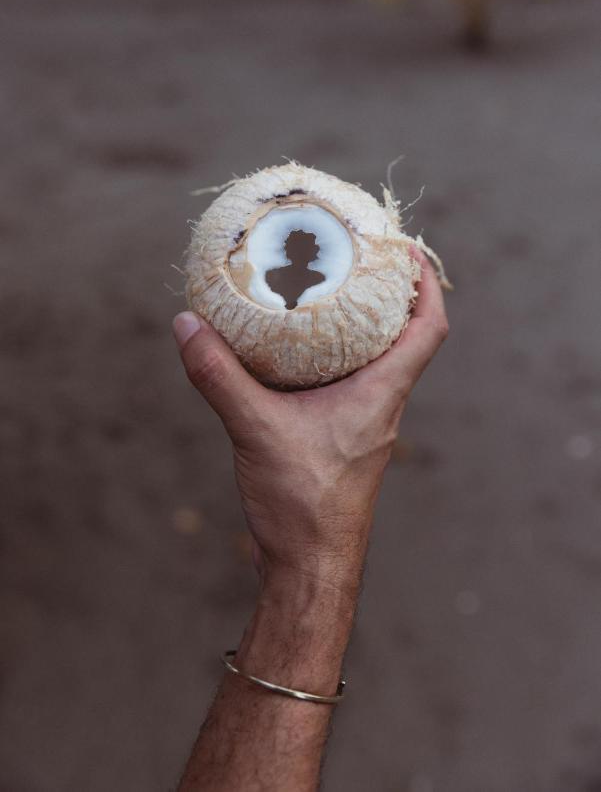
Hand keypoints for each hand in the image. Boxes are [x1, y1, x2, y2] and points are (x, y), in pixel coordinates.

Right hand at [173, 252, 447, 593]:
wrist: (310, 569)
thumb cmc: (303, 507)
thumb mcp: (256, 430)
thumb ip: (220, 376)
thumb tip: (188, 324)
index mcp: (382, 395)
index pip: (428, 330)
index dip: (426, 285)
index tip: (405, 249)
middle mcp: (382, 405)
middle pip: (405, 337)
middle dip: (390, 294)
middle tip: (358, 257)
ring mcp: (364, 424)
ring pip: (375, 361)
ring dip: (361, 326)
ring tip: (326, 291)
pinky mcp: (341, 439)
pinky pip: (347, 384)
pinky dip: (331, 358)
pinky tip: (294, 352)